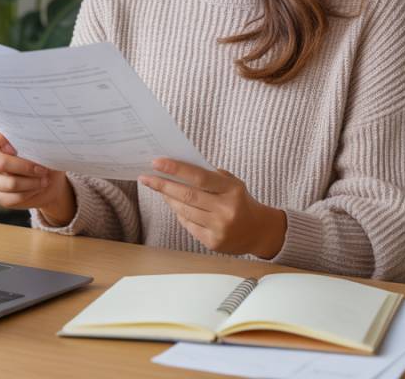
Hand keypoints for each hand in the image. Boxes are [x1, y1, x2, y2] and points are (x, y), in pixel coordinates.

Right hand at [0, 126, 74, 224]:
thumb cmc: (45, 159)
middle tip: (43, 169)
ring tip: (44, 181)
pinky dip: (29, 194)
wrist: (50, 182)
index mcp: (0, 142)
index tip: (13, 148)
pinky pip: (10, 198)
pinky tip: (37, 188)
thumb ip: (36, 143)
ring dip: (31, 183)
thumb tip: (40, 145)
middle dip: (25, 167)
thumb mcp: (44, 149)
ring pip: (9, 183)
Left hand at [138, 159, 286, 258]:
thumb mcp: (233, 183)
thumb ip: (210, 176)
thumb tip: (177, 169)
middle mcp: (226, 210)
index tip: (156, 163)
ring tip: (158, 188)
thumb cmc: (240, 201)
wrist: (259, 231)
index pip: (199, 177)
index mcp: (232, 190)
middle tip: (146, 177)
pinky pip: (188, 225)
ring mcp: (219, 228)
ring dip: (168, 199)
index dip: (176, 169)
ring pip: (184, 211)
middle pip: (187, 195)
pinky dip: (179, 214)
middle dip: (163, 185)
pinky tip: (174, 205)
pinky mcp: (213, 242)